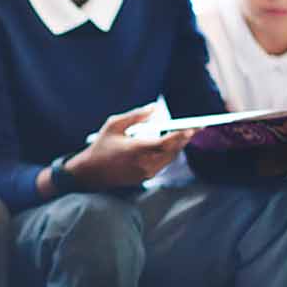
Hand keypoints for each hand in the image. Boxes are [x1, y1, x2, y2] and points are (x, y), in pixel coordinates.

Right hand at [66, 105, 192, 188]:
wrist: (91, 173)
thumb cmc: (102, 145)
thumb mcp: (114, 124)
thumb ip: (136, 115)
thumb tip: (156, 108)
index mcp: (135, 149)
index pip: (164, 143)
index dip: (180, 136)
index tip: (192, 128)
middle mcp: (143, 163)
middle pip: (172, 151)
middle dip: (184, 139)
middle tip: (195, 128)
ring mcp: (145, 173)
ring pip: (170, 158)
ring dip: (177, 146)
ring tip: (184, 134)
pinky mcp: (146, 178)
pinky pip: (163, 164)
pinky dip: (169, 153)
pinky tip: (170, 145)